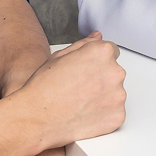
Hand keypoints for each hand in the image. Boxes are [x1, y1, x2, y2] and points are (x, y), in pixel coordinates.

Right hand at [10, 32, 125, 150]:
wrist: (37, 118)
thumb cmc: (44, 88)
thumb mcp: (60, 56)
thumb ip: (84, 44)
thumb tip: (97, 37)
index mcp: (102, 53)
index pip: (112, 51)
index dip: (97, 61)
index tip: (87, 70)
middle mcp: (115, 73)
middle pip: (114, 72)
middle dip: (101, 78)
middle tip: (80, 87)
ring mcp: (118, 97)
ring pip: (115, 93)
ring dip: (103, 96)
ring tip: (80, 102)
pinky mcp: (117, 117)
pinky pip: (115, 112)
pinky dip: (103, 114)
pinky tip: (85, 113)